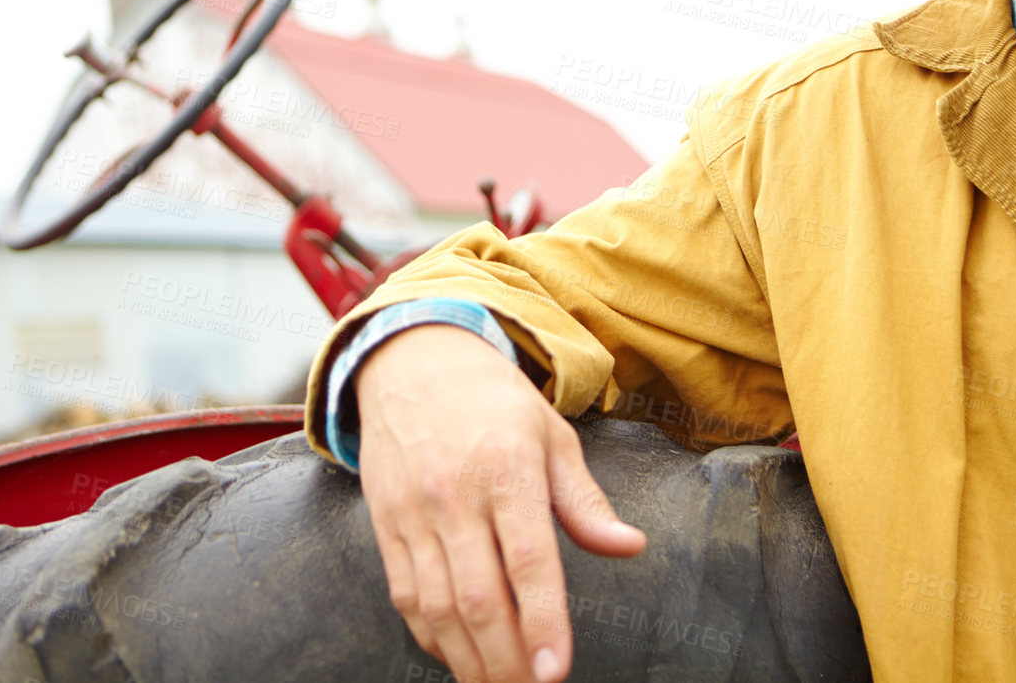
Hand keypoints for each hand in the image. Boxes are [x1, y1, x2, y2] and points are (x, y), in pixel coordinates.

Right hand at [355, 323, 646, 681]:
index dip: (543, 622)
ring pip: (438, 606)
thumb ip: (586, 501)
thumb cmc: (494, 401)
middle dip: (508, 659)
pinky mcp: (386, 525)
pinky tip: (459, 655)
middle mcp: (455, 494)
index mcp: (508, 469)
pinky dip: (433, 636)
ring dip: (469, 659)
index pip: (529, 560)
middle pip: (479, 596)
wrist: (413, 362)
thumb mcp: (553, 435)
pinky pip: (407, 596)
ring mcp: (414, 512)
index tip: (557, 672)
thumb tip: (630, 546)